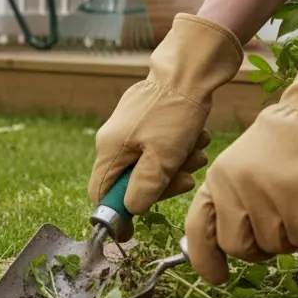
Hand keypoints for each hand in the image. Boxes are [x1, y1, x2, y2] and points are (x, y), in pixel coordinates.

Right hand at [89, 13, 245, 219]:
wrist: (189, 68)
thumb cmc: (175, 112)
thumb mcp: (163, 158)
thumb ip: (144, 188)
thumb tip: (131, 210)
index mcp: (110, 150)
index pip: (100, 194)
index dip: (116, 214)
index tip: (134, 228)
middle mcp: (113, 140)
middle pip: (129, 181)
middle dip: (160, 185)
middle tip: (186, 179)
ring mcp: (129, 128)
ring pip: (148, 164)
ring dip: (175, 166)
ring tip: (197, 152)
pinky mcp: (145, 119)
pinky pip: (157, 146)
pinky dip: (177, 149)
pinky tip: (195, 140)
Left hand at [183, 30, 297, 283]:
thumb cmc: (283, 145)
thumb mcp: (240, 167)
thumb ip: (229, 202)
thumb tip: (224, 246)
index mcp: (217, 180)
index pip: (198, 230)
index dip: (204, 260)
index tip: (216, 277)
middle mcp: (237, 192)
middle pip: (238, 247)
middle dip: (257, 247)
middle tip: (276, 228)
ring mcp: (269, 202)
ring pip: (275, 246)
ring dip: (291, 235)